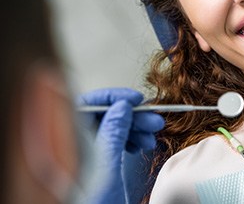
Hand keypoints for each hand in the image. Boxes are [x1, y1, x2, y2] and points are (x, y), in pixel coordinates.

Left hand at [78, 88, 164, 203]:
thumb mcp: (106, 170)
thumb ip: (112, 134)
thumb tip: (121, 107)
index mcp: (66, 145)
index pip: (85, 106)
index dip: (111, 98)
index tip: (134, 99)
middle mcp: (72, 147)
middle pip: (101, 117)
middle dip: (130, 116)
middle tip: (153, 119)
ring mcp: (84, 155)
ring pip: (110, 129)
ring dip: (134, 128)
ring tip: (152, 134)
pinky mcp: (96, 164)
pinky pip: (113, 143)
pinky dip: (130, 140)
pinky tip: (141, 144)